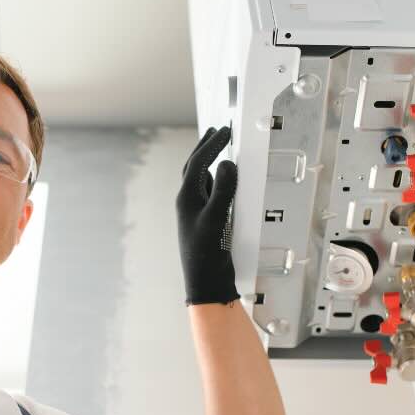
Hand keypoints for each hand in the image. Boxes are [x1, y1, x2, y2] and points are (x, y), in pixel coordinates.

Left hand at [175, 125, 239, 305]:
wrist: (207, 283)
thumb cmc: (207, 254)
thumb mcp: (216, 219)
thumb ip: (223, 190)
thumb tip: (228, 163)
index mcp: (186, 198)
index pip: (199, 162)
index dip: (213, 144)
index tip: (225, 130)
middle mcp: (188, 203)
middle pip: (195, 167)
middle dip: (206, 147)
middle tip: (217, 131)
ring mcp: (195, 212)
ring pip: (201, 179)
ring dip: (209, 162)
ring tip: (218, 149)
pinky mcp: (205, 222)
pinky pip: (209, 194)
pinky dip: (216, 181)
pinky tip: (223, 181)